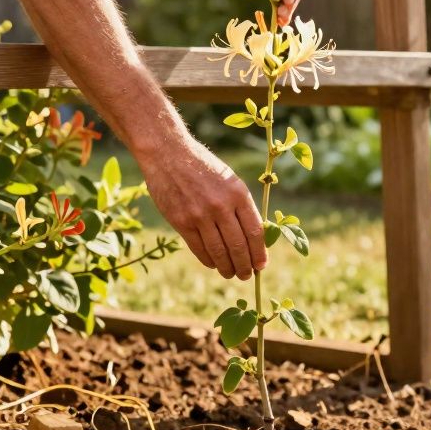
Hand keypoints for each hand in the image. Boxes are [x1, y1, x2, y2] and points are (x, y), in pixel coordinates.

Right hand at [138, 134, 266, 280]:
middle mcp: (221, 206)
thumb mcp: (229, 180)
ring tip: (231, 274)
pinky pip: (199, 249)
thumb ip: (241, 205)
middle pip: (238, 246)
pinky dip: (209, 260)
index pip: (255, 232)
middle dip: (245, 266)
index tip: (261, 265)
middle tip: (247, 275)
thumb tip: (253, 238)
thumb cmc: (203, 167)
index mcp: (238, 194)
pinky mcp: (181, 222)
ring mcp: (200, 215)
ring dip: (228, 268)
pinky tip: (214, 264)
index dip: (259, 253)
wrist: (169, 154)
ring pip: (219, 252)